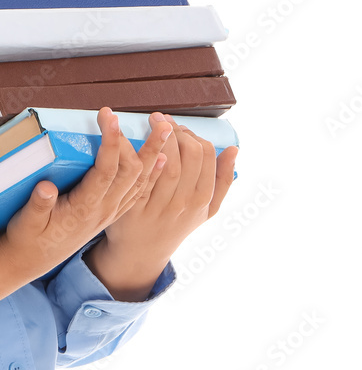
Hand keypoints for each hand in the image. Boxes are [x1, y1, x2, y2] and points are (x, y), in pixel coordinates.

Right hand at [2, 107, 173, 279]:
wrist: (34, 260)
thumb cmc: (28, 237)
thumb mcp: (26, 223)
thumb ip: (38, 205)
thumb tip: (46, 187)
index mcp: (83, 208)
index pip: (104, 171)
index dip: (110, 143)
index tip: (109, 117)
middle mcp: (103, 210)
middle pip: (132, 173)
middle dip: (142, 143)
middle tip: (150, 118)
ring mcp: (111, 212)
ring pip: (141, 180)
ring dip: (155, 154)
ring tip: (165, 130)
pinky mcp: (113, 213)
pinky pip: (140, 190)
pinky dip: (154, 172)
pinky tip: (162, 159)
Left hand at [103, 113, 238, 263]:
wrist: (143, 250)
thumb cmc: (177, 223)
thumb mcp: (208, 208)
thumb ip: (223, 180)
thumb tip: (234, 149)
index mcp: (202, 200)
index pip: (205, 155)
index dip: (193, 135)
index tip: (180, 127)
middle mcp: (183, 203)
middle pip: (188, 155)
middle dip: (177, 131)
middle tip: (163, 119)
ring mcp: (159, 205)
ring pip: (167, 162)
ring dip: (161, 136)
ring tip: (154, 122)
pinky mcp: (135, 204)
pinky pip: (142, 175)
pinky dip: (142, 154)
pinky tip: (138, 138)